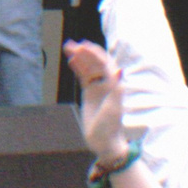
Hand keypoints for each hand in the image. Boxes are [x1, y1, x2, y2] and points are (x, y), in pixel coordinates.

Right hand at [64, 41, 128, 162]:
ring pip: (89, 67)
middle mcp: (108, 84)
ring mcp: (99, 88)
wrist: (104, 142)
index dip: (94, 53)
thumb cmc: (110, 128)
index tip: (82, 47)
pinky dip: (79, 67)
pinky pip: (85, 76)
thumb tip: (119, 70)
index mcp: (114, 85)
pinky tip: (71, 61)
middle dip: (85, 52)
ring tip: (68, 48)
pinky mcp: (91, 93)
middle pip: (96, 62)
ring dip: (80, 57)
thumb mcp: (113, 109)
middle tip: (72, 45)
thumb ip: (116, 90)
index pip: (105, 63)